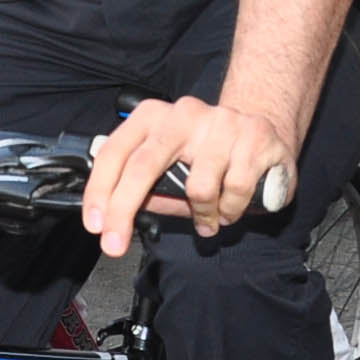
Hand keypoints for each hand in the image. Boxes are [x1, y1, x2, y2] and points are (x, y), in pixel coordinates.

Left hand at [82, 95, 295, 259]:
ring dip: (202, 215)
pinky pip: (235, 189)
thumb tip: (114, 215)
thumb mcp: (170, 168)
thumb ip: (145, 188)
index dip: (100, 190)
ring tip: (209, 218)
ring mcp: (221, 122)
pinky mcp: (256, 135)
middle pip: (143, 165)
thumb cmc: (208, 155)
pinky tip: (231, 208)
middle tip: (114, 245)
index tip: (95, 225)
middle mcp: (184, 113)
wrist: (264, 133)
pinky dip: (231, 210)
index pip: (117, 151)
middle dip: (124, 210)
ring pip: (198, 187)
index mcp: (154, 116)